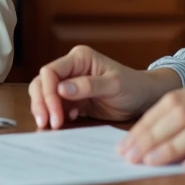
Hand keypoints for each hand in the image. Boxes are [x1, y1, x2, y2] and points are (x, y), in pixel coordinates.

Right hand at [28, 45, 179, 129]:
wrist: (143, 98)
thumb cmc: (133, 86)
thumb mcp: (114, 85)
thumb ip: (88, 85)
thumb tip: (61, 88)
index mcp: (79, 58)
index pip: (51, 72)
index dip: (48, 92)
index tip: (55, 114)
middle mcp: (71, 68)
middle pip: (42, 82)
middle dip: (41, 103)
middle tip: (47, 124)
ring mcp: (70, 84)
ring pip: (44, 94)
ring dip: (44, 110)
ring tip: (52, 125)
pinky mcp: (72, 100)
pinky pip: (54, 106)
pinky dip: (54, 115)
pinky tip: (64, 122)